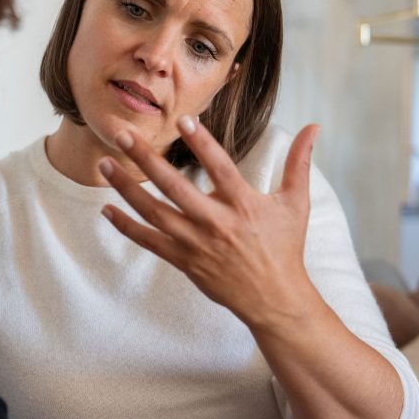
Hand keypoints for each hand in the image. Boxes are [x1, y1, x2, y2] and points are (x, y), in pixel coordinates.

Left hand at [99, 118, 319, 329]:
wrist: (274, 299)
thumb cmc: (284, 248)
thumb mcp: (295, 203)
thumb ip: (298, 163)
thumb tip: (314, 128)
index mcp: (243, 205)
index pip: (219, 167)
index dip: (201, 143)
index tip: (182, 119)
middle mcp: (216, 223)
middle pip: (174, 187)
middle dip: (145, 160)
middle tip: (122, 136)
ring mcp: (196, 243)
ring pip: (154, 212)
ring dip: (126, 188)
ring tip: (104, 164)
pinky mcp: (183, 261)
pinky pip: (148, 241)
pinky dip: (126, 226)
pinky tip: (107, 209)